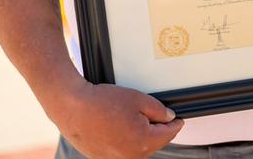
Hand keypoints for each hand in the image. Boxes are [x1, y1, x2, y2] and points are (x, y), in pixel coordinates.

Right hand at [52, 81, 183, 158]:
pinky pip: (123, 151)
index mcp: (143, 141)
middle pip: (154, 143)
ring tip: (130, 118)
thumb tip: (169, 118)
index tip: (179, 120)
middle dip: (157, 129)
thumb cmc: (102, 102)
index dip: (175, 125)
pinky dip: (126, 141)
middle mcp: (131, 156)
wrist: (72, 108)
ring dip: (141, 136)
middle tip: (155, 114)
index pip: (168, 134)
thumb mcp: (137, 99)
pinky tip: (119, 127)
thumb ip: (158, 110)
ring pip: (139, 148)